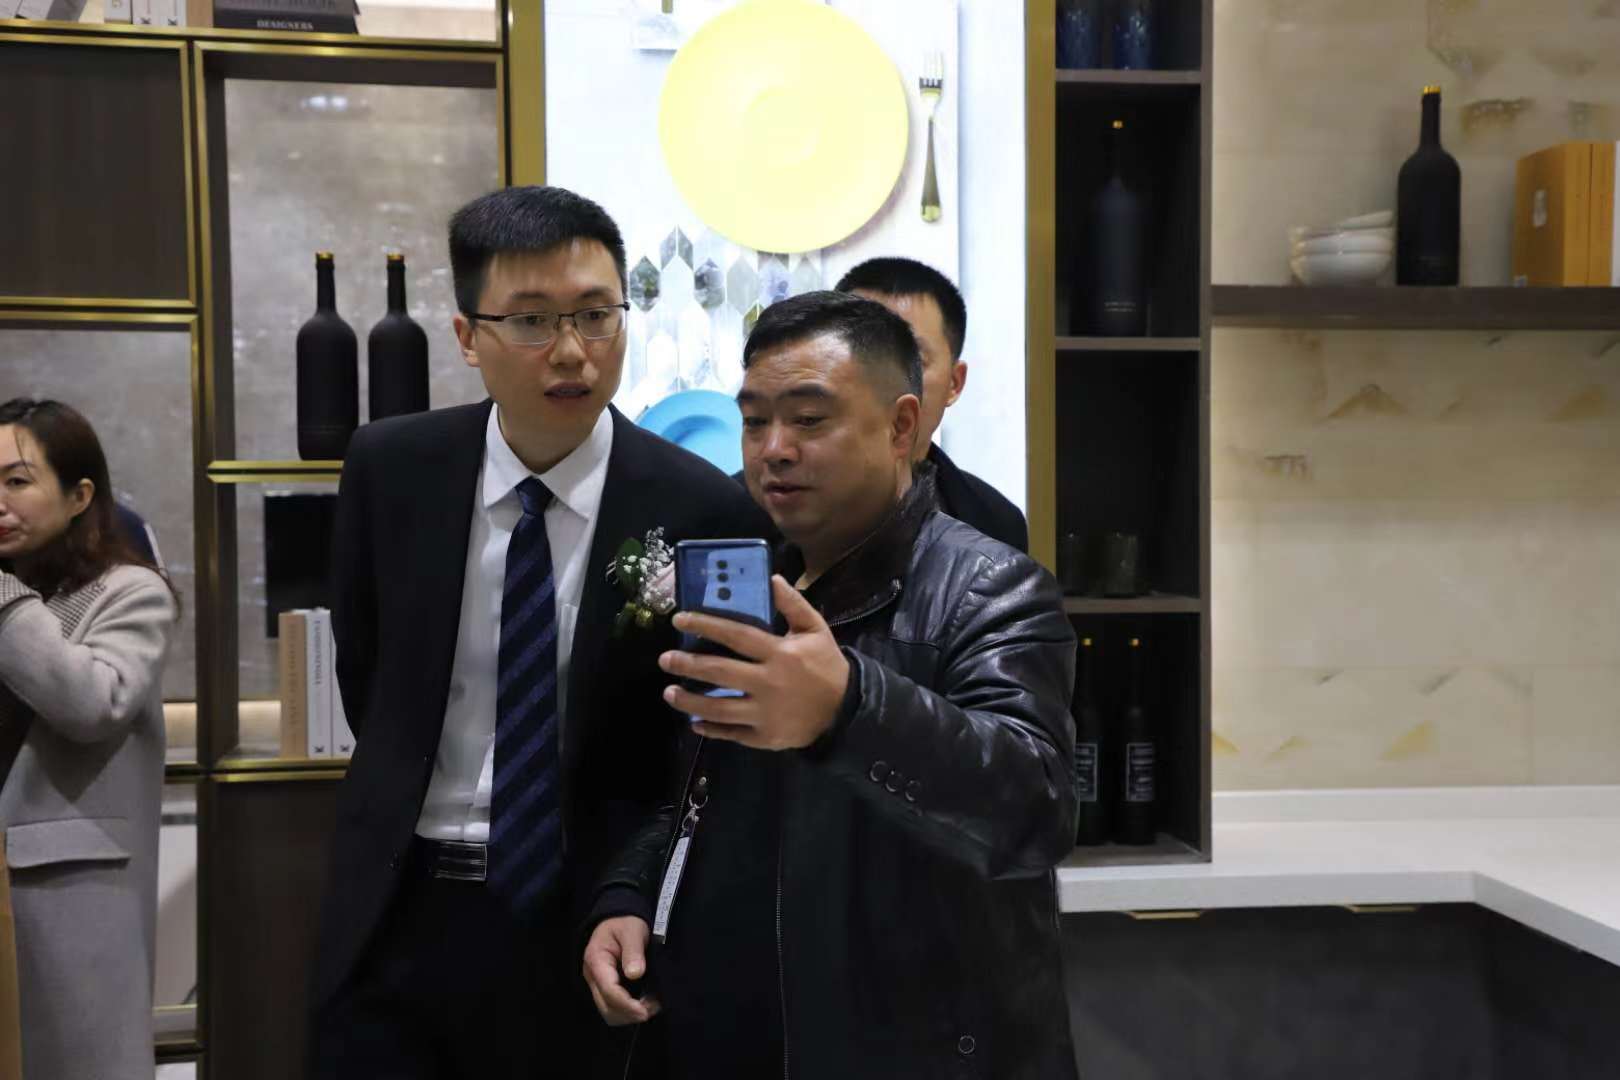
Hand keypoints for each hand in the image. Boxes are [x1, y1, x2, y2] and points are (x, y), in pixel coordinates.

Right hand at [583, 916, 659, 1025]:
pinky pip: (614, 1007)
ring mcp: (597, 984)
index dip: (627, 1005)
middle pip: (606, 1007)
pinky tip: (645, 1003)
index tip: (645, 1011)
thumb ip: (633, 951)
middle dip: (629, 1013)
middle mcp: (592, 976)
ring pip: (609, 1012)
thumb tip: (635, 974)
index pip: (608, 990)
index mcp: (596, 960)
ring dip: (629, 1015)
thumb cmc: (626, 922)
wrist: (618, 918)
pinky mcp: (605, 988)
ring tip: (652, 1006)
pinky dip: (629, 1011)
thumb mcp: (632, 930)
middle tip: (654, 1007)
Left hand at [659, 576, 849, 750]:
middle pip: (720, 673)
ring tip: (669, 692)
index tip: (680, 619)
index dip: (706, 625)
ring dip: (689, 701)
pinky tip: (694, 722)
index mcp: (779, 654)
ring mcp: (764, 714)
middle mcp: (768, 684)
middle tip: (664, 660)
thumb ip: (793, 605)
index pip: (736, 636)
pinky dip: (710, 729)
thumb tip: (771, 579)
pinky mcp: (764, 738)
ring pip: (719, 709)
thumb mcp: (815, 630)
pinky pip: (732, 734)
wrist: (846, 711)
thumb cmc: (826, 667)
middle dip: (687, 665)